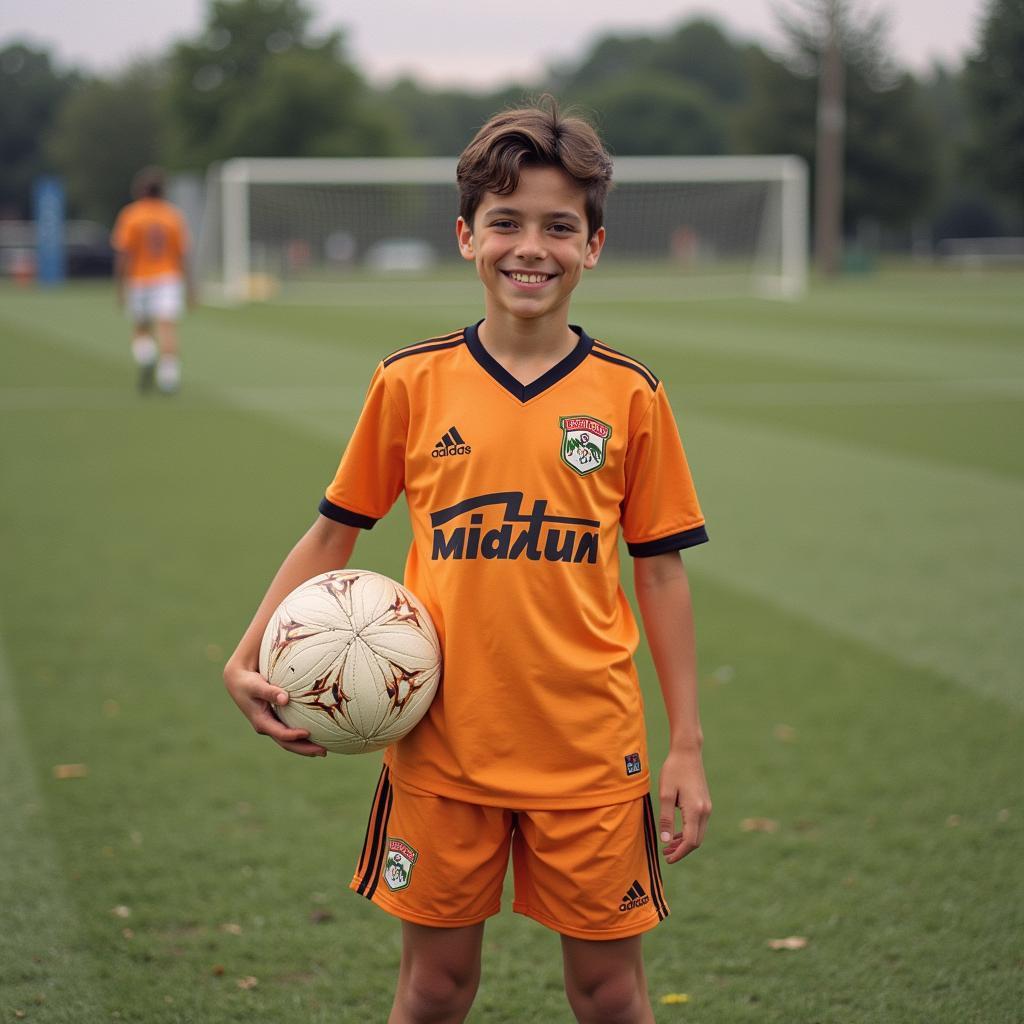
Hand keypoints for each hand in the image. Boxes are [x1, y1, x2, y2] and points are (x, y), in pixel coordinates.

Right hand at [223, 661, 326, 757]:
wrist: (238, 682)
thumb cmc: (248, 682)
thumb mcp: (256, 686)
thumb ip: (270, 692)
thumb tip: (285, 699)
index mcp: (261, 722)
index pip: (280, 734)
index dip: (294, 736)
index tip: (308, 733)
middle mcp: (267, 727)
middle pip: (287, 743)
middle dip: (305, 749)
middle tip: (323, 752)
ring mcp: (272, 725)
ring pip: (290, 741)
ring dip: (306, 746)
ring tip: (324, 750)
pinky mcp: (276, 720)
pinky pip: (290, 732)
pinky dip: (302, 737)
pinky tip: (317, 736)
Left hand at [658, 748, 710, 862]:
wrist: (688, 752)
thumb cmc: (674, 770)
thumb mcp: (665, 794)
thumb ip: (666, 818)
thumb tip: (666, 841)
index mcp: (696, 810)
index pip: (690, 841)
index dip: (679, 853)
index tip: (667, 859)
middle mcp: (705, 811)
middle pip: (696, 841)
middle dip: (682, 850)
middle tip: (665, 854)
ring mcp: (707, 807)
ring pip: (698, 833)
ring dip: (685, 842)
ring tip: (668, 846)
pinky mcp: (705, 803)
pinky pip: (699, 825)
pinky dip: (688, 832)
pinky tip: (676, 833)